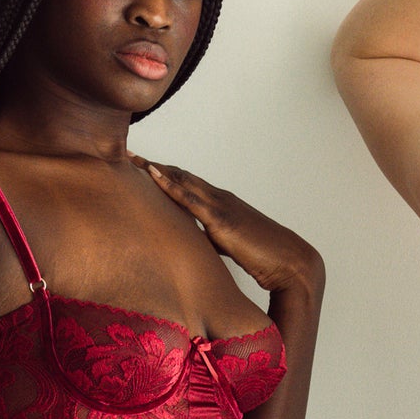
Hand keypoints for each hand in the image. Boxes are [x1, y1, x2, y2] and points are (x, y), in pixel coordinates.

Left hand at [133, 158, 322, 297]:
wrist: (291, 263)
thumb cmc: (267, 259)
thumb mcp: (232, 249)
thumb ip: (214, 243)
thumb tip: (196, 248)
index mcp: (223, 206)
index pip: (189, 185)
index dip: (165, 176)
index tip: (142, 168)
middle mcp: (220, 199)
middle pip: (181, 176)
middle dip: (153, 166)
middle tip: (128, 155)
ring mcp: (221, 205)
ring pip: (182, 180)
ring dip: (155, 168)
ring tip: (131, 158)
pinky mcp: (221, 218)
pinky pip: (189, 197)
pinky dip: (169, 183)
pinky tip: (151, 174)